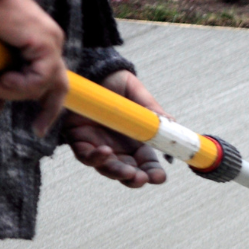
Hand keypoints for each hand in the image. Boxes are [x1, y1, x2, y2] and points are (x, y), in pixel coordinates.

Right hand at [0, 0, 69, 134]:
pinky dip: (15, 84)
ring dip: (12, 90)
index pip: (53, 80)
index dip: (49, 104)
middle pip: (59, 86)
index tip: (38, 127)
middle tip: (37, 130)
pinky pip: (38, 79)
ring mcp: (50, 41)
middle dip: (49, 110)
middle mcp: (50, 43)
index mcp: (40, 45)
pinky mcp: (44, 42)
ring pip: (43, 86)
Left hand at [64, 71, 168, 188]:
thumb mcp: (138, 94)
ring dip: (118, 174)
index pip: (146, 164)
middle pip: (127, 172)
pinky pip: (85, 155)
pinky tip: (106, 152)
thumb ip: (153, 110)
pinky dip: (96, 158)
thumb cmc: (115, 82)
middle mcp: (117, 147)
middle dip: (135, 180)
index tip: (159, 177)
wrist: (90, 69)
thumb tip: (170, 124)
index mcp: (136, 141)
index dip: (153, 174)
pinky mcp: (78, 139)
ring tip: (129, 173)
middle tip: (142, 178)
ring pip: (107, 168)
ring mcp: (97, 145)